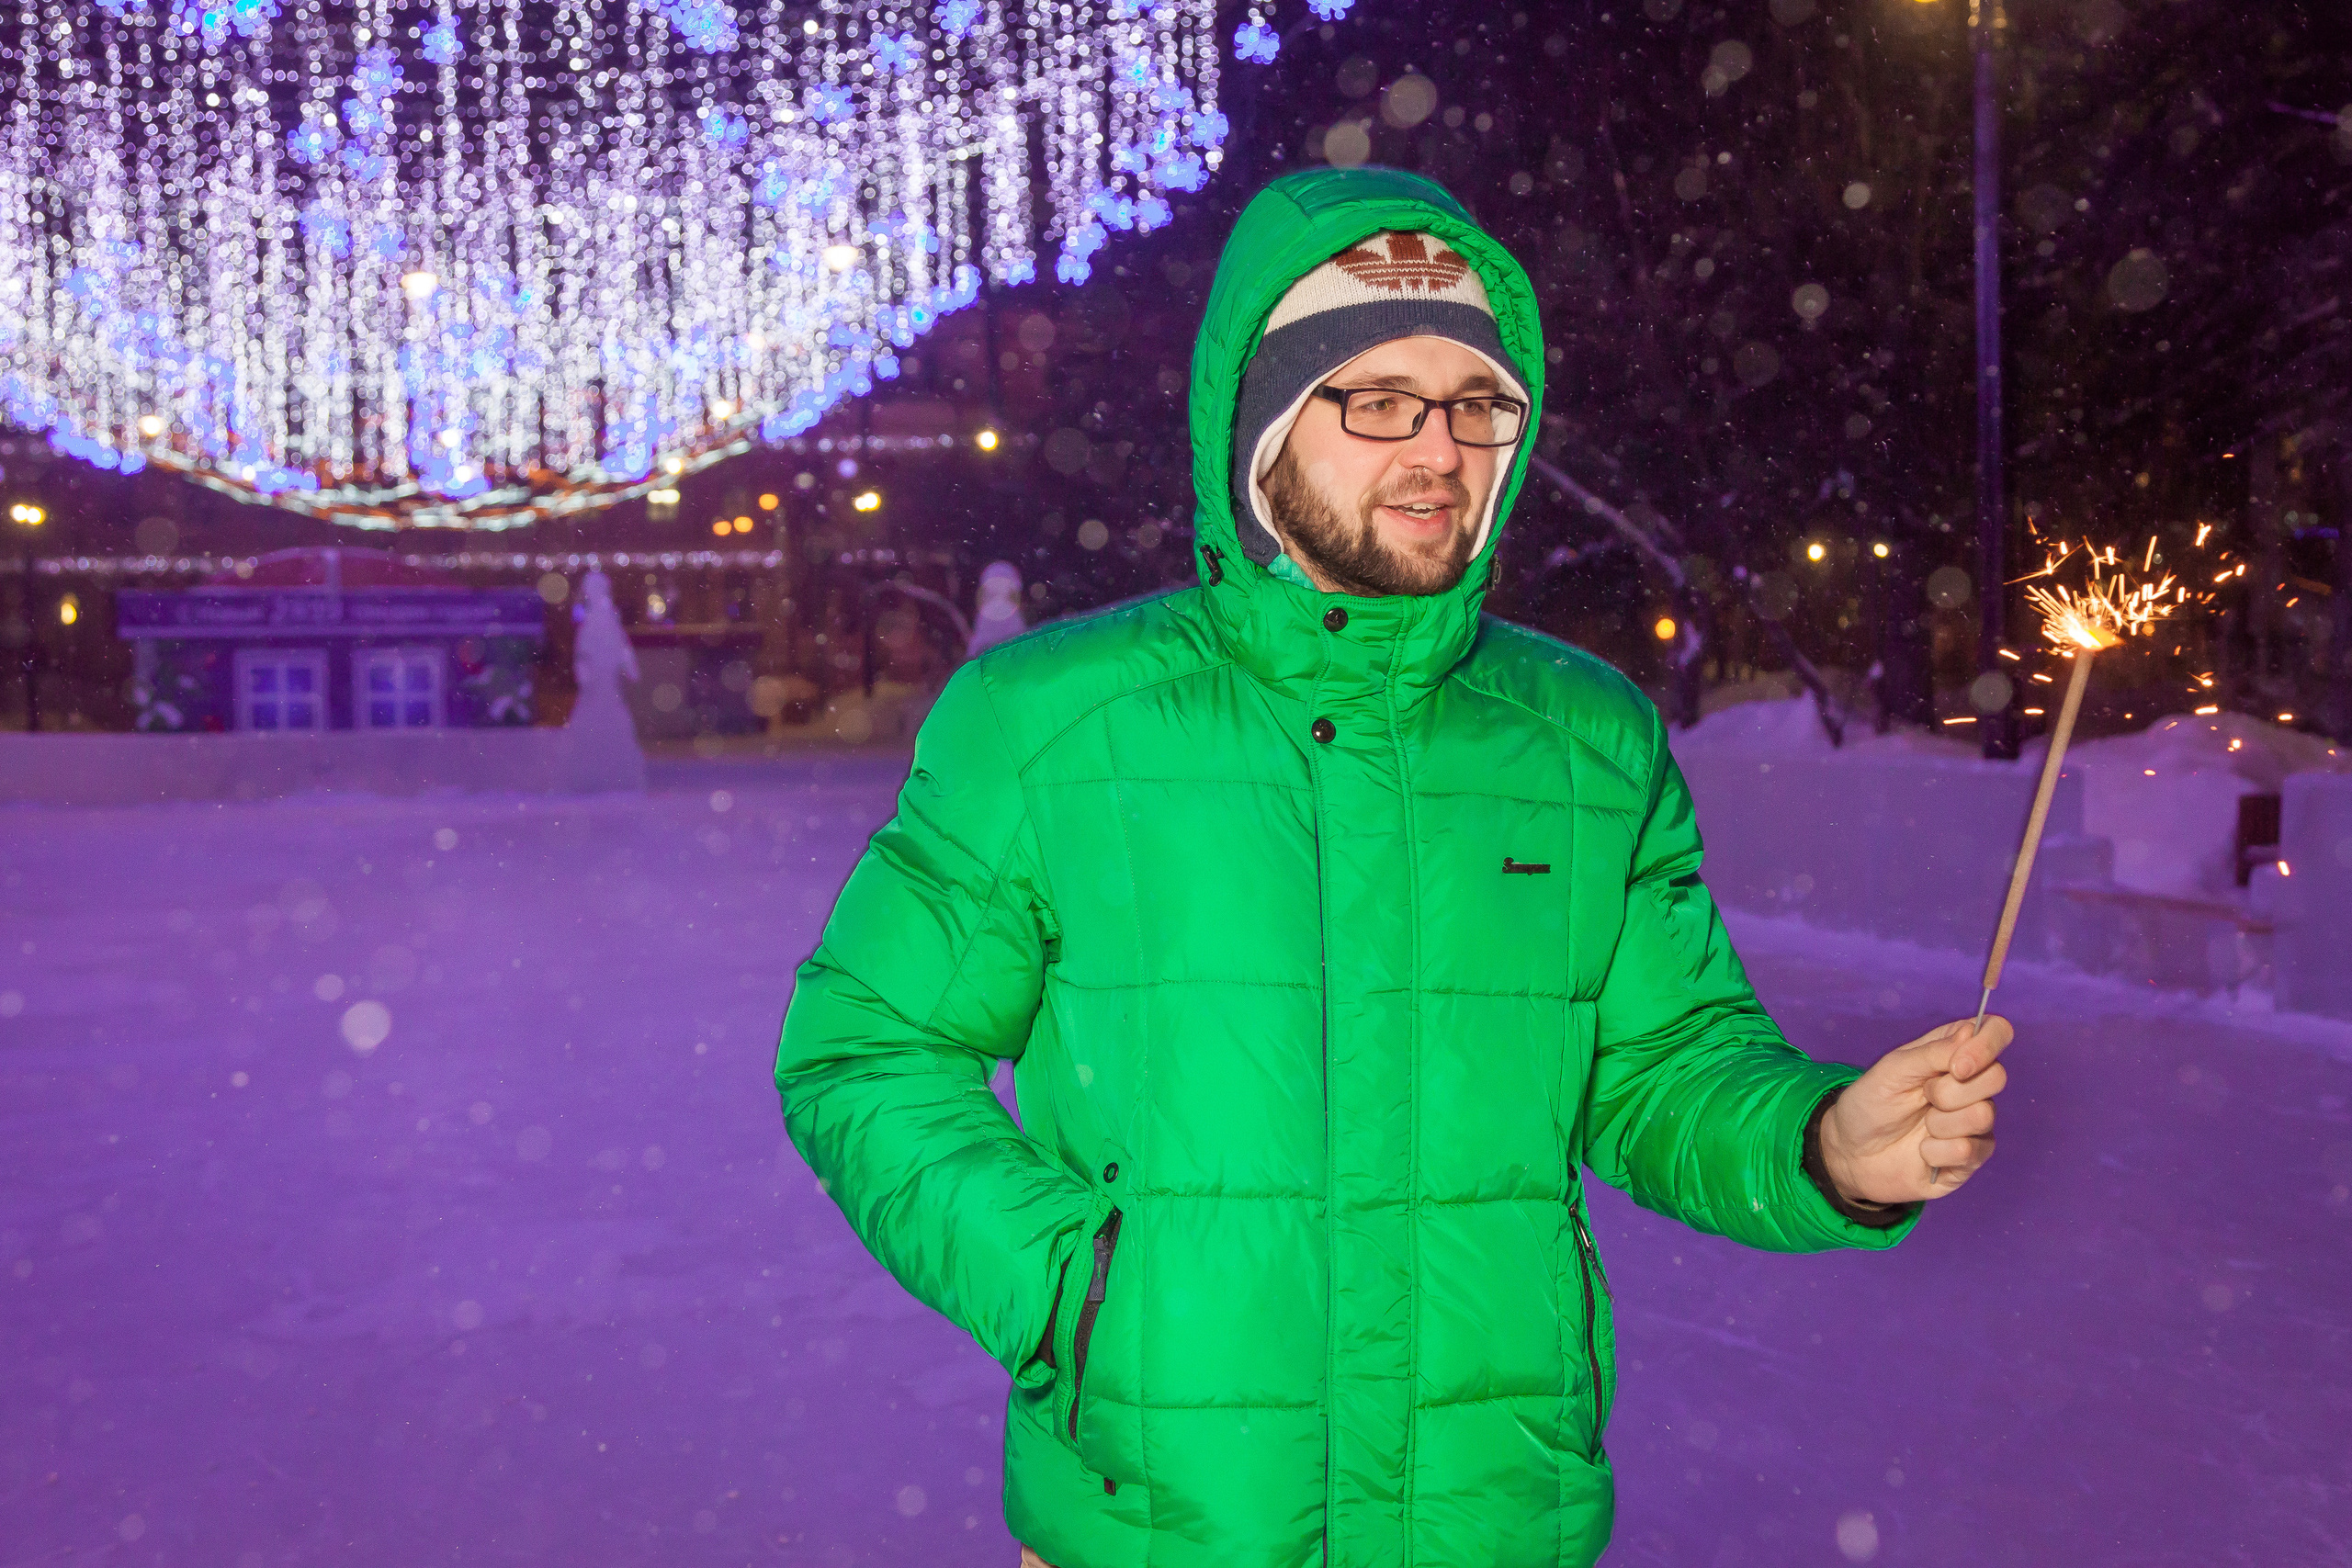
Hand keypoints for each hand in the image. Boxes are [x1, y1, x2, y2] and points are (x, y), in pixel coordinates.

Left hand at [1818, 1016, 2011, 1205]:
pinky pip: (1970, 1150)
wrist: (1853, 1152)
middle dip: (1950, 1091)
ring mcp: (1977, 1120)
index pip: (1996, 1031)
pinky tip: (1922, 1152)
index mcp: (1955, 1051)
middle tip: (1923, 1096)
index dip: (1986, 1045)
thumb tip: (1970, 1033)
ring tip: (1922, 1125)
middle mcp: (1973, 1083)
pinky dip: (1936, 1152)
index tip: (1957, 1066)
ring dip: (1940, 1123)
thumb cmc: (1872, 1102)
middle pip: (1997, 1077)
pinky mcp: (1973, 1155)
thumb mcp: (1892, 1069)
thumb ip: (1932, 1052)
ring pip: (1984, 1115)